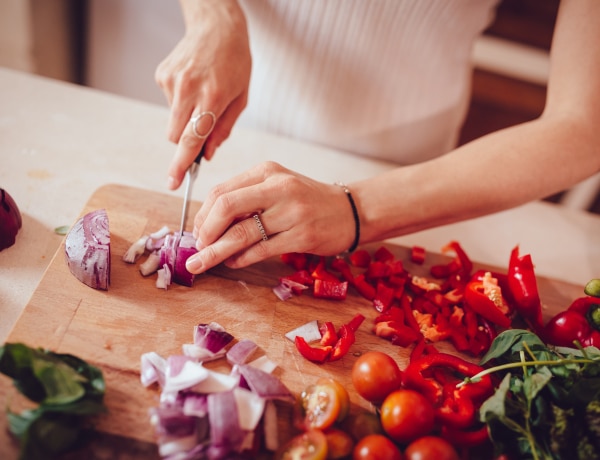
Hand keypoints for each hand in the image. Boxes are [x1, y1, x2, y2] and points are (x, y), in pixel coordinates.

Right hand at [155, 0, 250, 189]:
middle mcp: (189, 89)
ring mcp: (172, 82)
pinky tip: (193, 85)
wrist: (217, 26)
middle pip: (176, 136)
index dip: (181, 164)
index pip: (192, 139)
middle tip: (201, 133)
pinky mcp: (162, 75)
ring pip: (172, 122)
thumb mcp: (241, 98)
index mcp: (213, 97)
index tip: (172, 182)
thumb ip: (224, 129)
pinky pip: (169, 104)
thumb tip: (206, 155)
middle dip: (186, 143)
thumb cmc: (235, 63)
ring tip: (202, 96)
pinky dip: (181, 102)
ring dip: (186, 120)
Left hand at [185, 162, 357, 273]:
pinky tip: (233, 262)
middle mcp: (278, 188)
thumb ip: (247, 199)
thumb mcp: (278, 187)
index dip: (202, 215)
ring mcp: (292, 212)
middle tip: (197, 249)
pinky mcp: (302, 236)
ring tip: (202, 264)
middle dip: (205, 232)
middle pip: (226, 208)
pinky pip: (261, 250)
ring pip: (241, 233)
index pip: (221, 191)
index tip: (197, 232)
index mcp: (267, 172)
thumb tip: (209, 225)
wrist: (351, 210)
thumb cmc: (309, 200)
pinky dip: (241, 259)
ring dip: (216, 252)